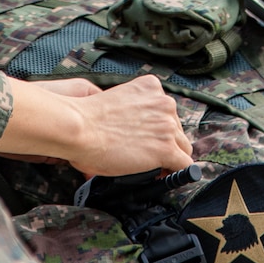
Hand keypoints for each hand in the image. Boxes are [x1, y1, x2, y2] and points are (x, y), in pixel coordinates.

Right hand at [0, 75, 191, 175]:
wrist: (79, 128)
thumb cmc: (85, 117)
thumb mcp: (113, 102)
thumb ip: (129, 111)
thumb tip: (126, 132)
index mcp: (150, 87)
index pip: (167, 111)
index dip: (159, 129)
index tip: (149, 139)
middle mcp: (163, 102)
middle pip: (177, 128)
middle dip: (165, 142)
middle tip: (148, 155)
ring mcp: (167, 126)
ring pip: (183, 147)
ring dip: (170, 157)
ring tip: (154, 167)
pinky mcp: (166, 149)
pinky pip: (184, 164)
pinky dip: (176, 172)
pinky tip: (163, 175)